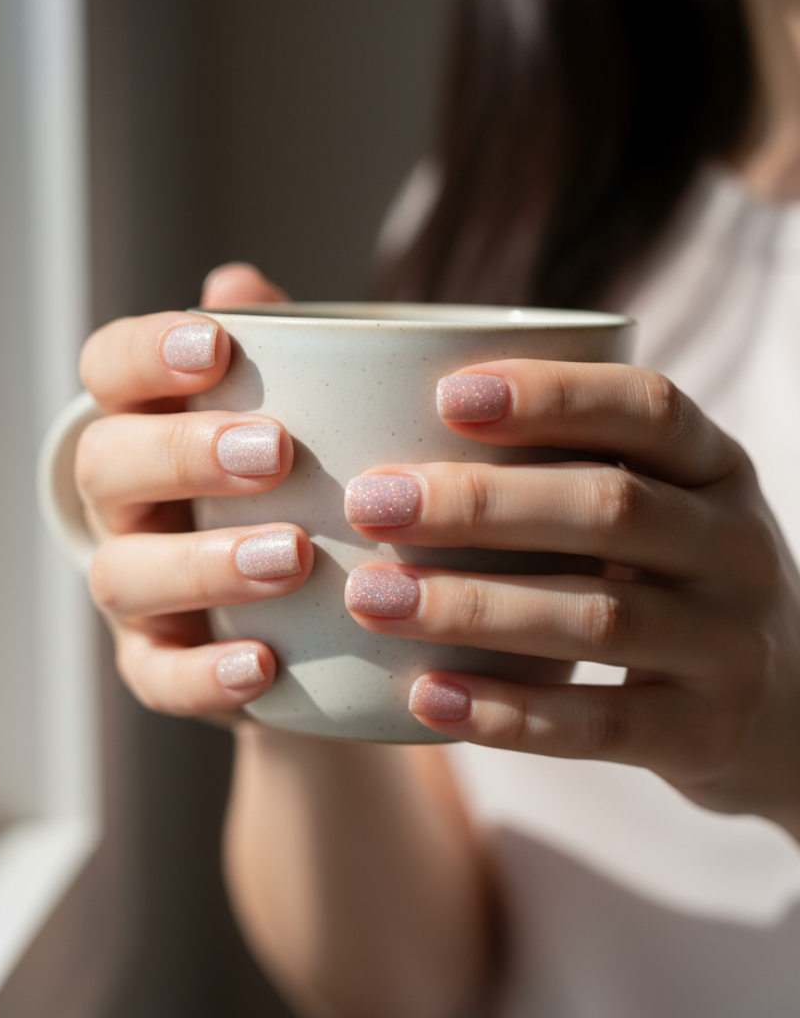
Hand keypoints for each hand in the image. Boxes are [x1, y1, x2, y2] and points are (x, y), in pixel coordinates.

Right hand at [76, 264, 313, 717]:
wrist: (303, 611)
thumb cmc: (298, 486)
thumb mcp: (298, 414)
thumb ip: (278, 353)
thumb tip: (241, 281)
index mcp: (147, 428)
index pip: (109, 373)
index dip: (148, 355)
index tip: (217, 347)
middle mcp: (123, 507)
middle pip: (108, 467)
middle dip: (183, 454)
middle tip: (273, 451)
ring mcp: (136, 593)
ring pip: (127, 574)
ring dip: (204, 563)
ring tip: (293, 556)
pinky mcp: (158, 667)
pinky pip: (159, 678)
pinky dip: (204, 674)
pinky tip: (264, 665)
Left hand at [344, 359, 799, 835]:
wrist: (794, 710)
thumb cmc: (683, 583)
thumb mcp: (667, 509)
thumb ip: (576, 469)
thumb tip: (407, 419)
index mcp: (717, 468)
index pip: (646, 408)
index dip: (550, 395)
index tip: (444, 396)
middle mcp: (737, 547)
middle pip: (609, 508)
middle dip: (481, 504)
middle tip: (372, 504)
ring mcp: (731, 645)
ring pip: (597, 618)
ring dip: (473, 606)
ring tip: (370, 598)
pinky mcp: (706, 733)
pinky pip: (599, 724)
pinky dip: (507, 712)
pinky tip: (425, 697)